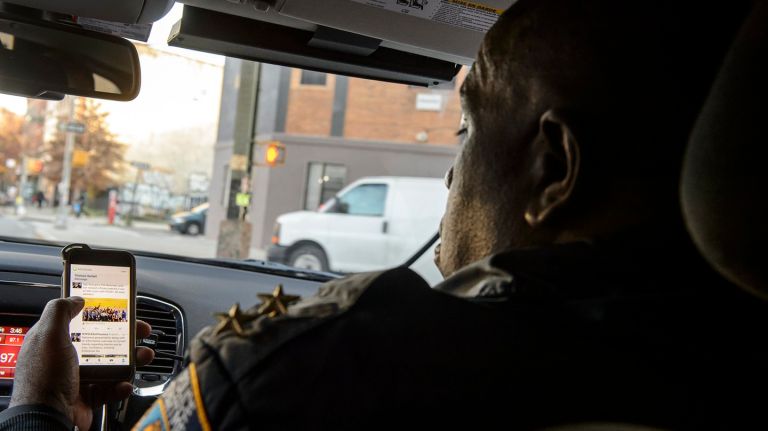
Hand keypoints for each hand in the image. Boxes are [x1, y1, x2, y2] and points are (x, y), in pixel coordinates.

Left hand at [10, 297, 154, 429]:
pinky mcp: (90, 396)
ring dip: (132, 359)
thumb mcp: (48, 335)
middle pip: (104, 340)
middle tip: (141, 330)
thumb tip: (76, 298)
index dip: (103, 312)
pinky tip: (125, 382)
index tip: (120, 308)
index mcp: (56, 341)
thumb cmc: (43, 378)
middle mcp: (68, 358)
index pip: (82, 320)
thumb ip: (61, 310)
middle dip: (127, 335)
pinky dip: (122, 385)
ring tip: (143, 355)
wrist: (47, 417)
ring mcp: (80, 378)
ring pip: (114, 363)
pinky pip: (113, 387)